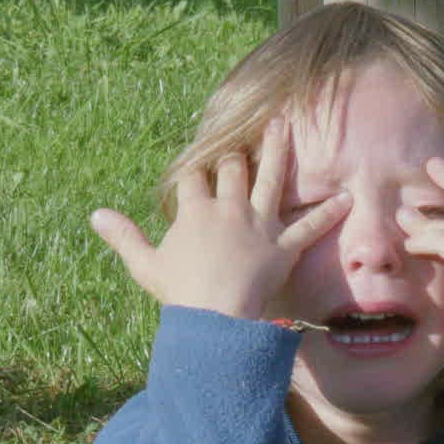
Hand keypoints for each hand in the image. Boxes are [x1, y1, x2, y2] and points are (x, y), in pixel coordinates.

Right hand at [91, 116, 349, 319]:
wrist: (215, 317)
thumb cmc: (180, 293)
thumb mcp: (146, 265)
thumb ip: (124, 237)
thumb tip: (94, 215)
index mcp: (195, 211)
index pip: (194, 178)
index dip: (196, 165)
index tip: (200, 154)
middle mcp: (228, 208)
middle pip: (232, 169)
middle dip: (237, 151)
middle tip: (244, 134)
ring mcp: (259, 225)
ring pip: (271, 179)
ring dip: (278, 151)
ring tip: (285, 127)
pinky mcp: (284, 247)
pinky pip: (309, 226)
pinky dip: (329, 212)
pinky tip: (348, 198)